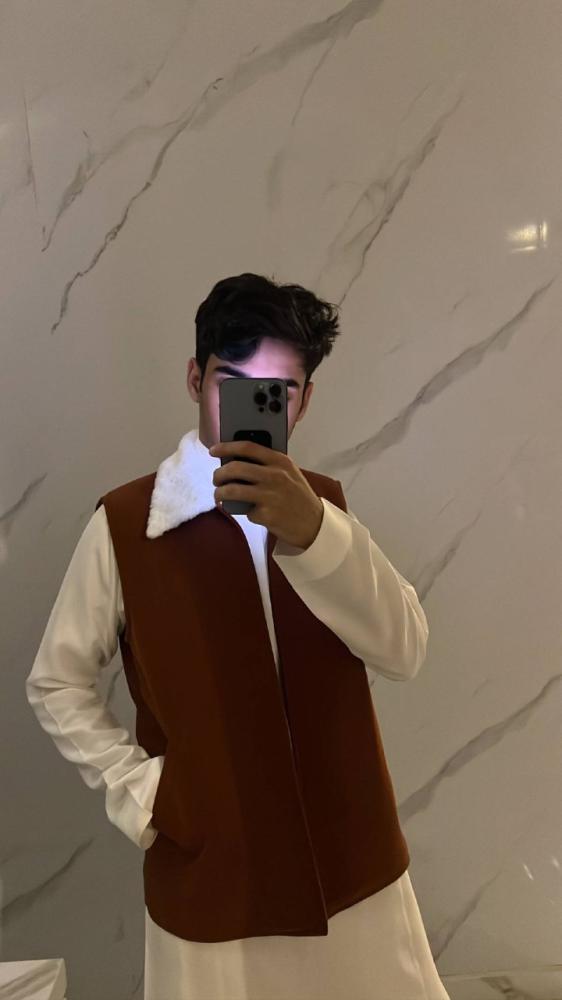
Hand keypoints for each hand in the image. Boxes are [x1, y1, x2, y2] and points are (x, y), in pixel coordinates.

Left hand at [209, 439, 323, 549]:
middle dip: (218, 474)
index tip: (213, 450)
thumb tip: (236, 461)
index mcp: (280, 461)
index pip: (248, 447)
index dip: (226, 447)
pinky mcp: (266, 515)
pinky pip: (244, 511)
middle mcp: (274, 476)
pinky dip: (245, 512)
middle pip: (234, 468)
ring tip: (219, 496)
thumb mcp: (289, 473)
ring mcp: (270, 495)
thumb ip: (268, 465)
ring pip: (231, 490)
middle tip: (216, 479)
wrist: (314, 524)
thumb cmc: (298, 496)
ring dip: (219, 493)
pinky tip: (252, 512)